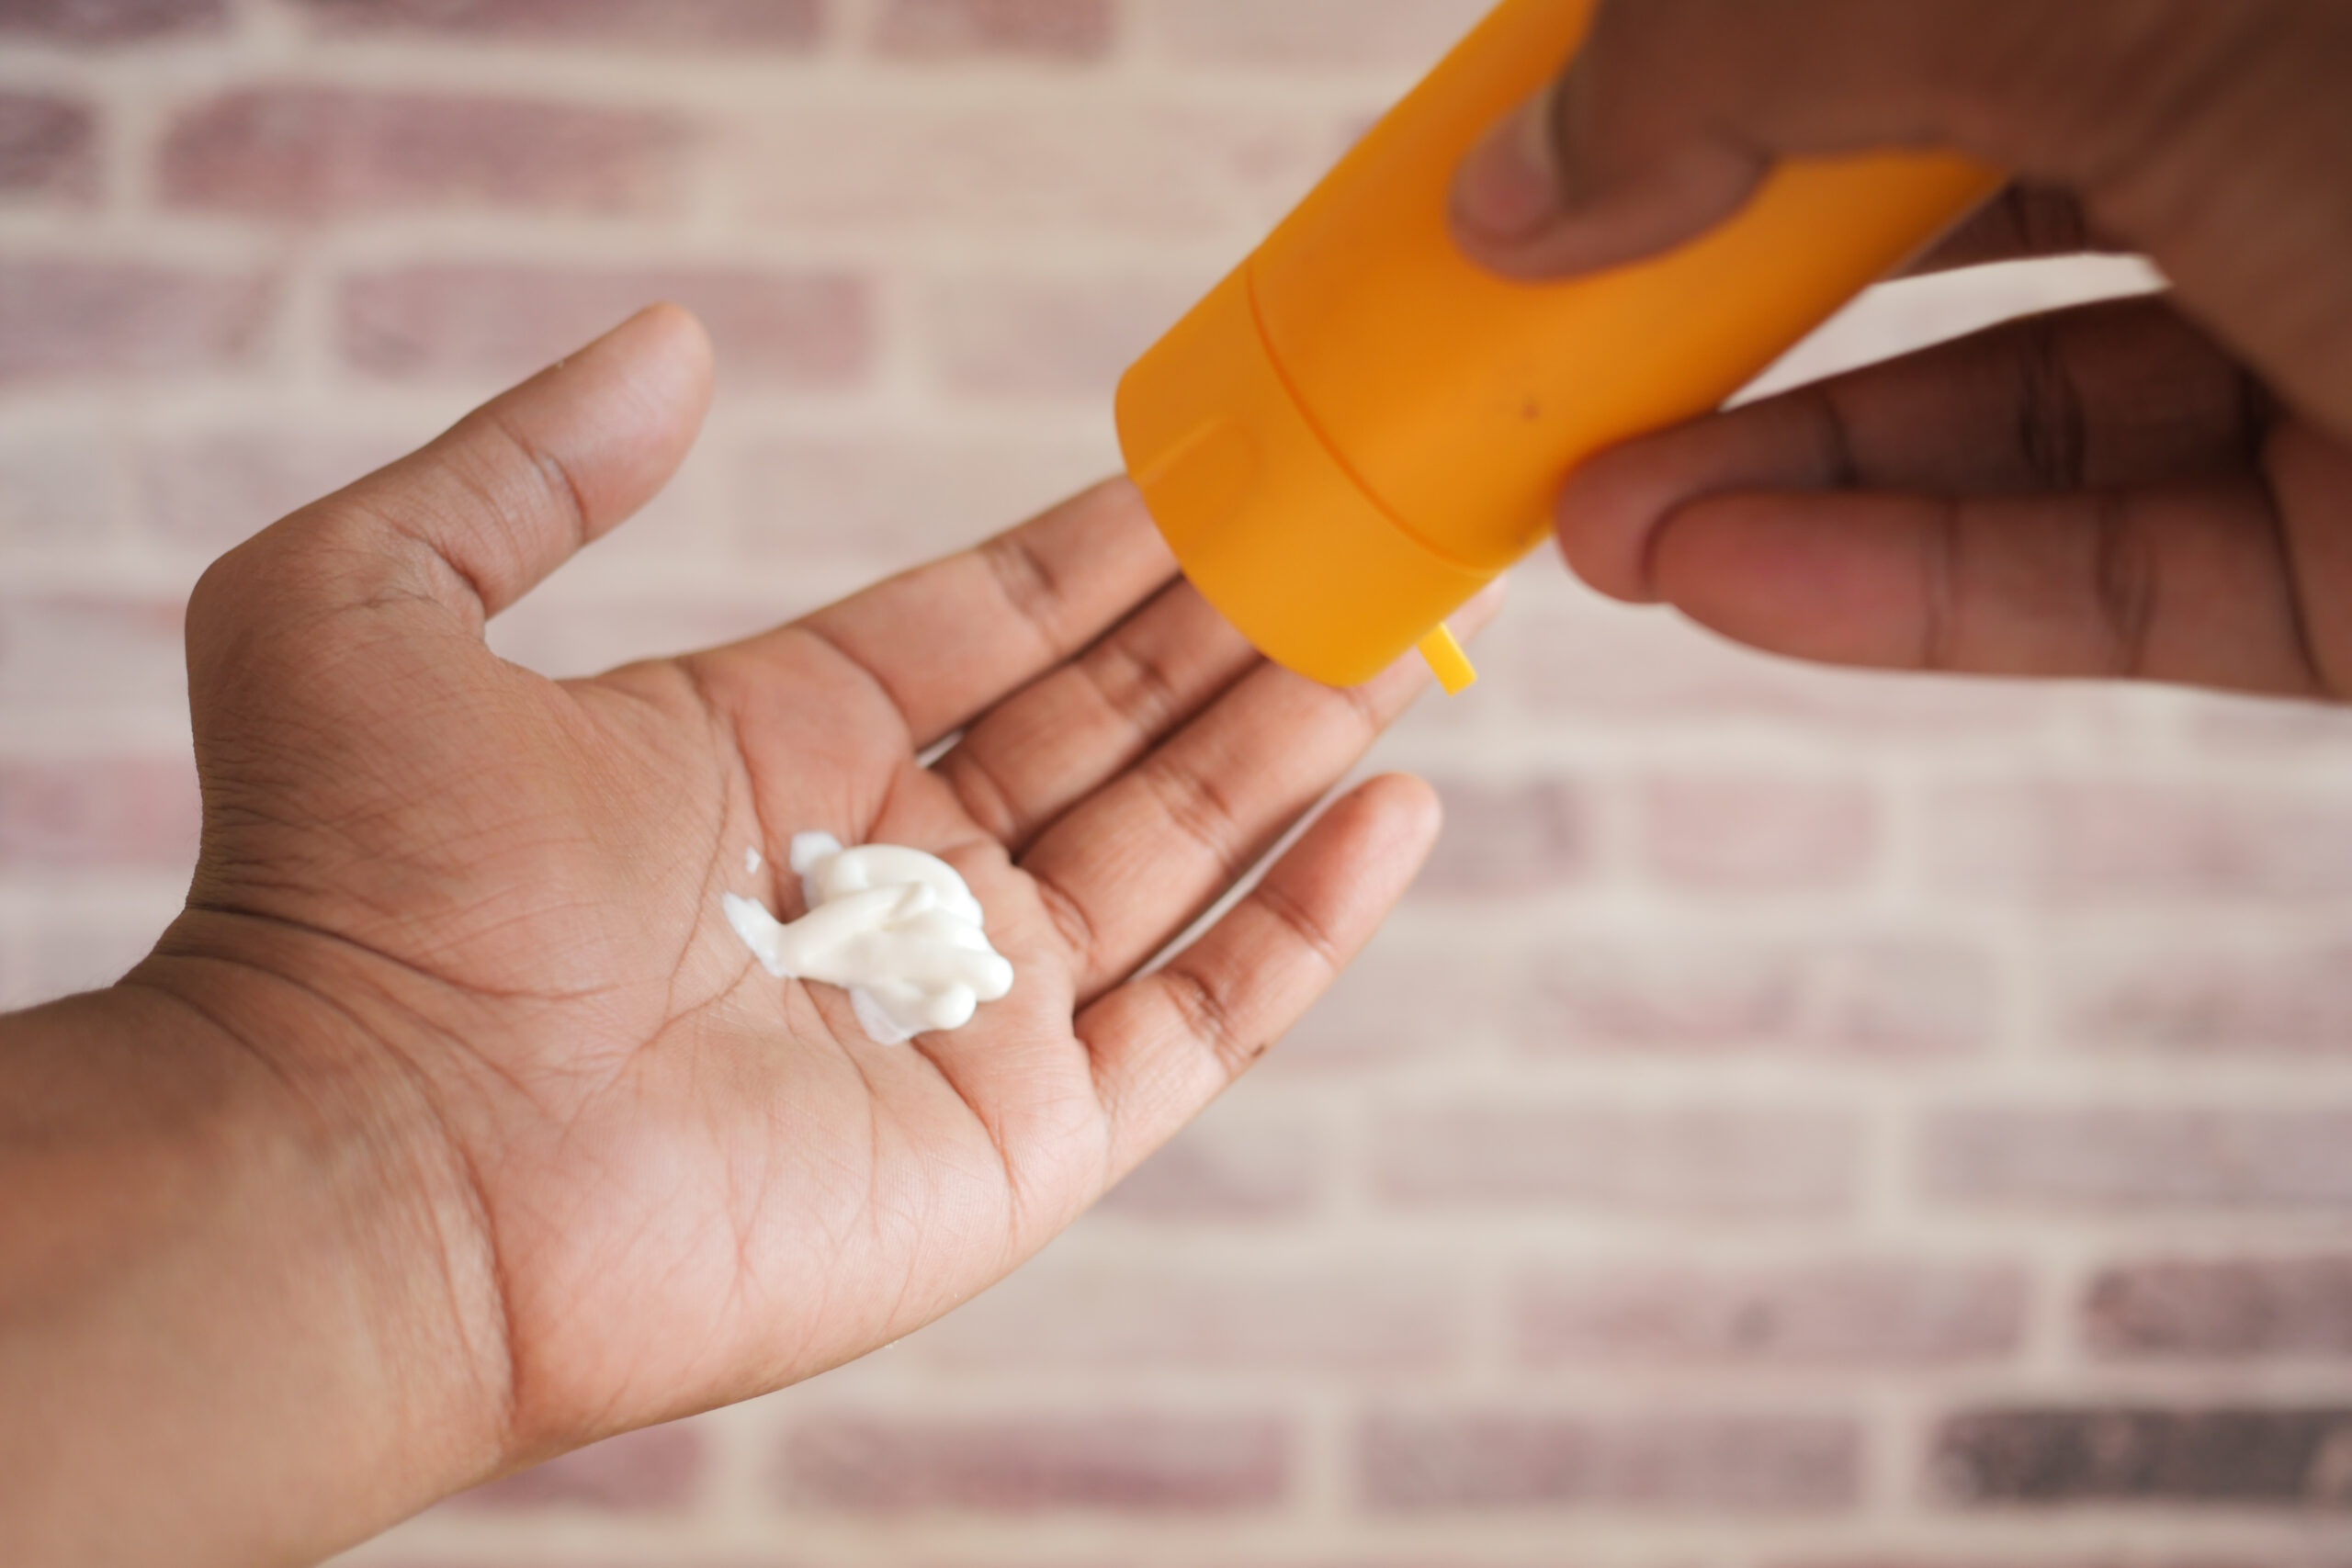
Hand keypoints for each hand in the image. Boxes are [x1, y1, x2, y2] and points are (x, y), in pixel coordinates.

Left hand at [22, 306, 1455, 1564]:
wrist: (366, 1167)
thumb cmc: (343, 899)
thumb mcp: (370, 602)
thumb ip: (525, 466)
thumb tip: (671, 345)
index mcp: (772, 745)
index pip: (994, 623)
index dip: (1110, 547)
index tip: (1223, 469)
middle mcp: (885, 874)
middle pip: (1107, 722)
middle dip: (1231, 627)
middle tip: (1357, 533)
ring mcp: (963, 1012)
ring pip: (1177, 848)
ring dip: (1292, 740)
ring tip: (1406, 633)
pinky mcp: (1019, 1141)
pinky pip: (1205, 1021)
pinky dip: (1310, 925)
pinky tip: (1396, 811)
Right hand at [1450, 0, 2351, 697]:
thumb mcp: (2088, 4)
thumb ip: (1768, 41)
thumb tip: (1523, 181)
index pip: (1938, 7)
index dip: (1737, 63)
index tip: (1566, 143)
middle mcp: (2293, 125)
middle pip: (1970, 206)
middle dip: (1734, 291)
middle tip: (1554, 352)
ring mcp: (2340, 347)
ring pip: (2021, 417)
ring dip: (1779, 473)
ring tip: (1589, 522)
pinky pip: (2105, 574)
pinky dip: (1899, 588)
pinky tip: (1717, 578)